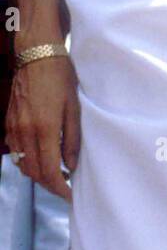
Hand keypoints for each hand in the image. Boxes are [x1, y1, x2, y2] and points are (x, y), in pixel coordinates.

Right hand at [5, 54, 80, 202]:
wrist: (36, 55)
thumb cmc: (60, 76)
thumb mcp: (74, 106)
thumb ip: (72, 138)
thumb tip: (71, 165)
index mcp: (45, 129)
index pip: (50, 172)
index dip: (60, 188)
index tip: (71, 194)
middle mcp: (25, 133)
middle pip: (34, 173)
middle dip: (50, 185)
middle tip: (65, 186)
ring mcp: (14, 129)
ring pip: (23, 165)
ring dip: (38, 175)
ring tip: (56, 173)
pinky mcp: (8, 124)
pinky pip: (16, 152)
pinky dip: (27, 161)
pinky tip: (41, 156)